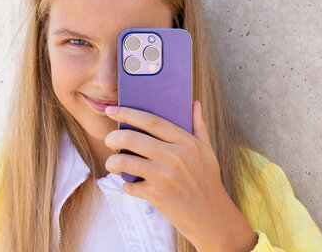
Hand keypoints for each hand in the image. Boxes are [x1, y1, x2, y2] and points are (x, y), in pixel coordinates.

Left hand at [103, 101, 257, 251]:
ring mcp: (164, 176)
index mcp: (186, 142)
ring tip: (113, 164)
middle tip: (108, 139)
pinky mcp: (156, 195)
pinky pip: (129, 185)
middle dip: (113, 137)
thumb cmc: (207, 182)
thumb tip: (195, 103)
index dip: (128, 113)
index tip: (111, 109)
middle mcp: (174, 156)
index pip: (151, 121)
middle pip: (131, 138)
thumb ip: (198, 126)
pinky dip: (126, 185)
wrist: (213, 219)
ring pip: (124, 161)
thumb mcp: (207, 151)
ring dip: (112, 162)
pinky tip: (132, 185)